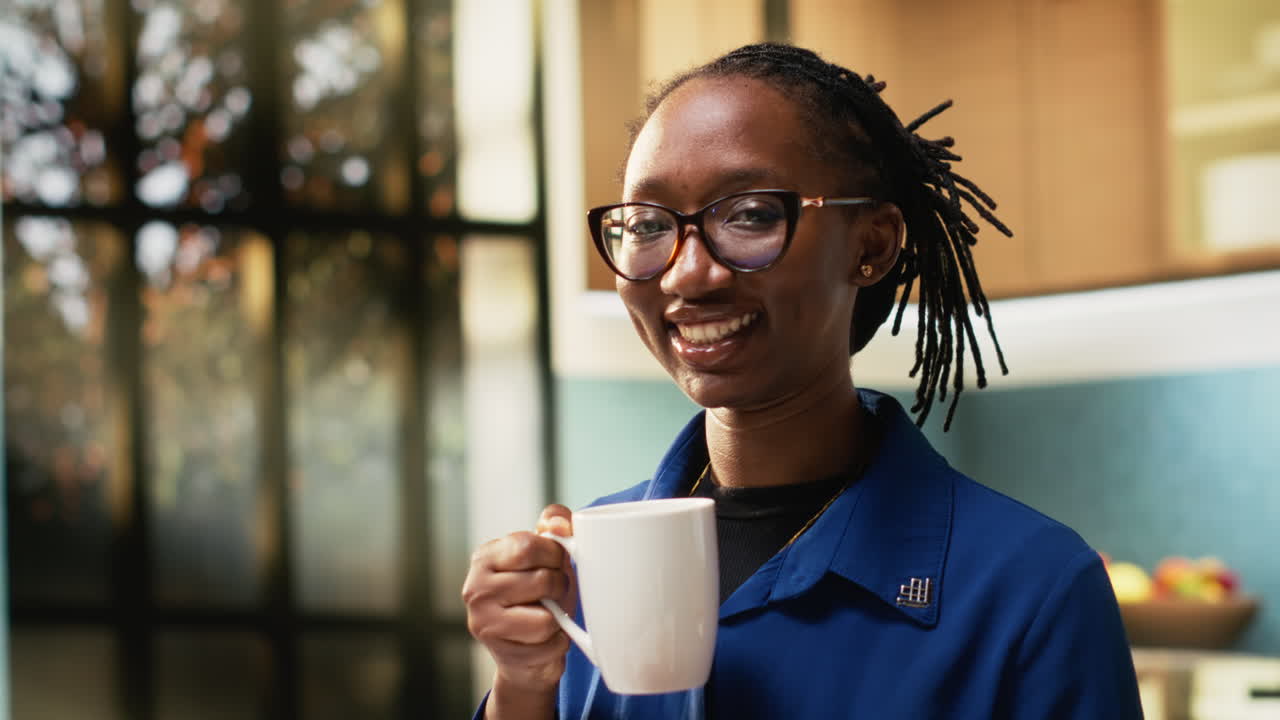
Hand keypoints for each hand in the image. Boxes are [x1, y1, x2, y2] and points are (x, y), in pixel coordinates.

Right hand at [463, 504, 576, 710]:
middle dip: (559, 585)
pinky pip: (550, 644)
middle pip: (541, 580)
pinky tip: (545, 639)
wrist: (526, 652)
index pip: (527, 545)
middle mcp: (476, 588)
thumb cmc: (538, 596)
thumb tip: (560, 523)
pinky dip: (558, 642)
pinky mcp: (502, 654)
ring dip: (559, 617)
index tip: (556, 562)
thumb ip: (555, 524)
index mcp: (485, 557)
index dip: (554, 553)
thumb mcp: (547, 555)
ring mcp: (484, 623)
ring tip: (548, 614)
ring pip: (546, 617)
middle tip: (553, 591)